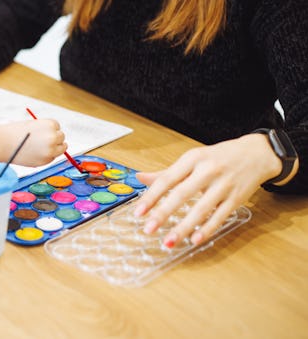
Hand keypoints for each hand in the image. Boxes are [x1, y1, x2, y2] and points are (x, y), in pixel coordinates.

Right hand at [0, 119, 66, 166]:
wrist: (3, 143)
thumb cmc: (15, 132)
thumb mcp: (32, 125)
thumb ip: (44, 131)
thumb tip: (55, 139)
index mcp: (50, 125)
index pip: (57, 127)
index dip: (50, 130)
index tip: (42, 133)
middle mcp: (53, 137)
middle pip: (61, 137)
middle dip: (54, 139)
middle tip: (44, 142)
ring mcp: (50, 150)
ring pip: (61, 149)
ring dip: (54, 148)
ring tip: (42, 148)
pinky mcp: (45, 161)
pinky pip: (51, 158)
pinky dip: (46, 157)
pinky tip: (35, 154)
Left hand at [133, 134, 281, 247]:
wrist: (257, 153)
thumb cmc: (219, 157)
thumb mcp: (193, 159)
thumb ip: (167, 172)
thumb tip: (140, 178)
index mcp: (192, 158)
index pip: (167, 179)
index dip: (151, 197)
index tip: (138, 212)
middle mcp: (207, 170)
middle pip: (182, 194)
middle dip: (163, 213)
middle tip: (148, 229)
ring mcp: (223, 185)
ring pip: (201, 209)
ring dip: (184, 227)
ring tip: (168, 241)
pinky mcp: (237, 198)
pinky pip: (220, 216)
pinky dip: (207, 229)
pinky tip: (195, 239)